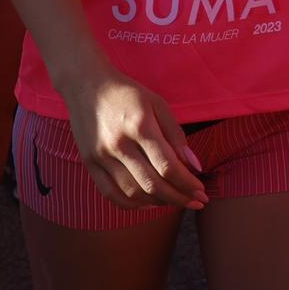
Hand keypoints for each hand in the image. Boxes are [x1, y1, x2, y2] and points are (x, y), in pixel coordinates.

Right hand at [65, 70, 207, 211]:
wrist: (86, 85)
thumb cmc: (128, 94)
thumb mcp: (158, 104)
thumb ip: (176, 134)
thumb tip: (194, 165)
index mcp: (140, 125)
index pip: (168, 165)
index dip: (188, 183)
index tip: (202, 192)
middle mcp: (119, 143)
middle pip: (152, 184)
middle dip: (179, 198)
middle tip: (196, 202)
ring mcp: (101, 156)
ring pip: (133, 193)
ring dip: (158, 203)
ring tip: (175, 201)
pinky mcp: (89, 163)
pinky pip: (111, 194)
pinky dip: (132, 204)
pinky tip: (149, 202)